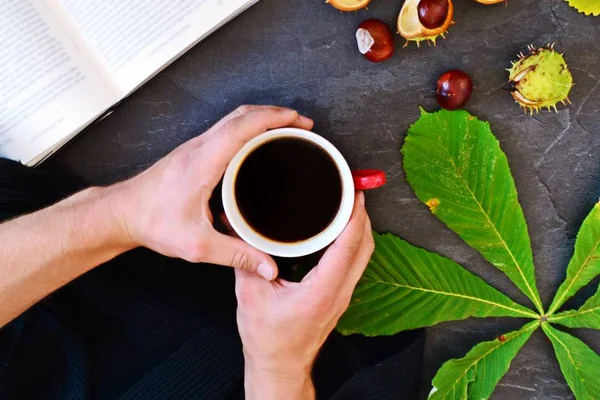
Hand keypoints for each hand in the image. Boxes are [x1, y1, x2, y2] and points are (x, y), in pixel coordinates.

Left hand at [109, 105, 313, 279]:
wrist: (122, 213)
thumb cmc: (152, 223)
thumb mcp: (197, 246)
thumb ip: (236, 256)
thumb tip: (267, 266)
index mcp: (201, 163)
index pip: (240, 128)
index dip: (271, 119)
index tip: (296, 120)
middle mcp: (198, 148)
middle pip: (240, 115)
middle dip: (275, 113)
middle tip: (301, 123)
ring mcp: (194, 147)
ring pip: (232, 119)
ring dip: (261, 118)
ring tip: (286, 128)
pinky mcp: (193, 152)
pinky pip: (225, 129)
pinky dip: (248, 127)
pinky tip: (257, 142)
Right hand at [235, 193, 373, 398]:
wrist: (280, 366)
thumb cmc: (268, 339)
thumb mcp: (251, 296)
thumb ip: (247, 261)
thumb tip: (236, 229)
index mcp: (321, 292)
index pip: (347, 247)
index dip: (355, 217)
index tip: (354, 194)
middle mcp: (338, 293)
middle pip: (364, 248)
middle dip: (362, 216)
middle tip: (351, 191)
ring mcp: (342, 296)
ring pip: (364, 256)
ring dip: (360, 229)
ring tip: (349, 205)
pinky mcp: (338, 296)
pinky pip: (355, 263)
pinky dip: (353, 242)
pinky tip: (340, 230)